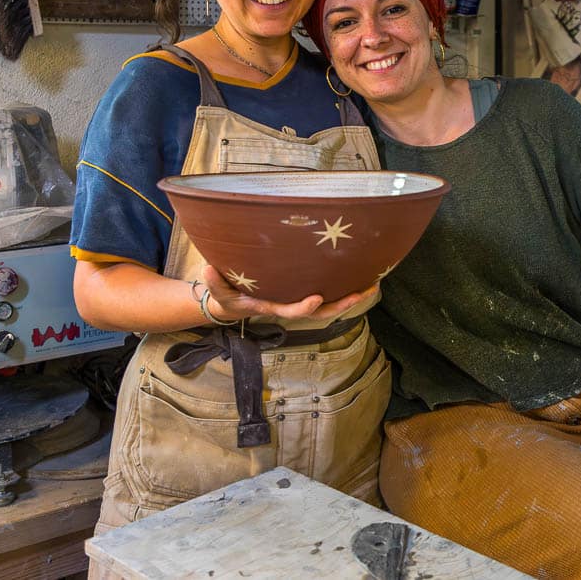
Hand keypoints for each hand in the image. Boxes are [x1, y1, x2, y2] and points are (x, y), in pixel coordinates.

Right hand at [202, 265, 376, 322]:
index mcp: (273, 307)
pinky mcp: (303, 292)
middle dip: (341, 304)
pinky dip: (344, 287)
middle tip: (361, 292)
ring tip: (373, 284)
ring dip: (351, 295)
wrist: (234, 303)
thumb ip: (214, 282)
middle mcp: (290, 305)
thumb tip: (207, 269)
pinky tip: (362, 275)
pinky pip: (327, 292)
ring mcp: (299, 300)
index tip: (315, 297)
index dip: (304, 307)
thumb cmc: (228, 297)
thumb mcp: (218, 291)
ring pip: (329, 304)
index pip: (291, 311)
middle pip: (321, 311)